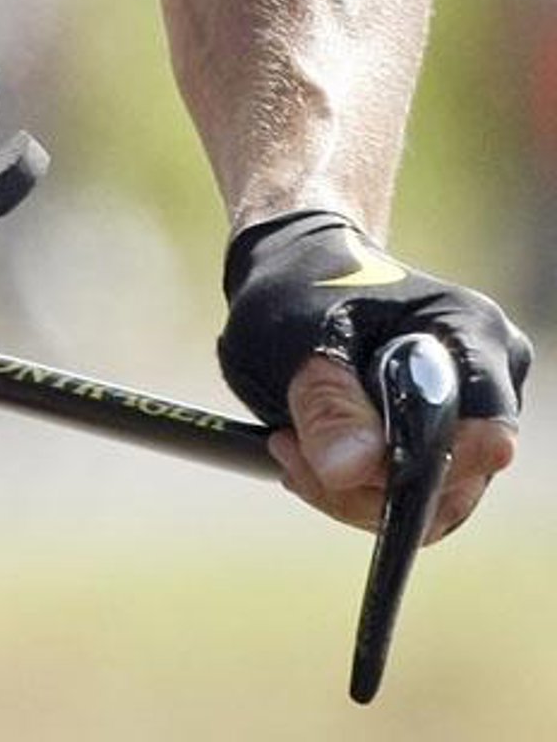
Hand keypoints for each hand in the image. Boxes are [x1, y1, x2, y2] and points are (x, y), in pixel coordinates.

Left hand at [217, 209, 530, 536]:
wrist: (295, 275)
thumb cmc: (297, 287)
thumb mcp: (293, 334)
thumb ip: (327, 401)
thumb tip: (351, 470)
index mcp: (470, 330)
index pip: (483, 431)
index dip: (422, 466)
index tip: (342, 462)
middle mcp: (488, 376)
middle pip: (456, 481)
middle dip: (365, 486)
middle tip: (289, 448)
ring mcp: (471, 415)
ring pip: (433, 502)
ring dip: (351, 492)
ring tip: (289, 445)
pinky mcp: (446, 444)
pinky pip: (414, 499)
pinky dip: (355, 490)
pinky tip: (306, 457)